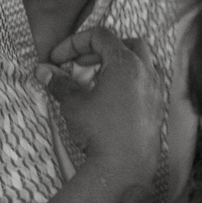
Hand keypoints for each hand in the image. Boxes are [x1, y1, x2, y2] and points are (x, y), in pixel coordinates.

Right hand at [42, 27, 162, 179]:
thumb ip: (59, 83)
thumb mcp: (74, 104)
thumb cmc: (100, 131)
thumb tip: (42, 71)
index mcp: (126, 63)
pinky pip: (147, 83)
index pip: (101, 36)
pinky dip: (130, 81)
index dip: (75, 42)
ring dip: (118, 64)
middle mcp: (147, 71)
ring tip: (97, 80)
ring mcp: (156, 89)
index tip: (57, 59)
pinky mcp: (159, 107)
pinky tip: (113, 99)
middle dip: (101, 49)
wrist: (125, 166)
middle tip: (80, 64)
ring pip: (142, 62)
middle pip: (127, 43)